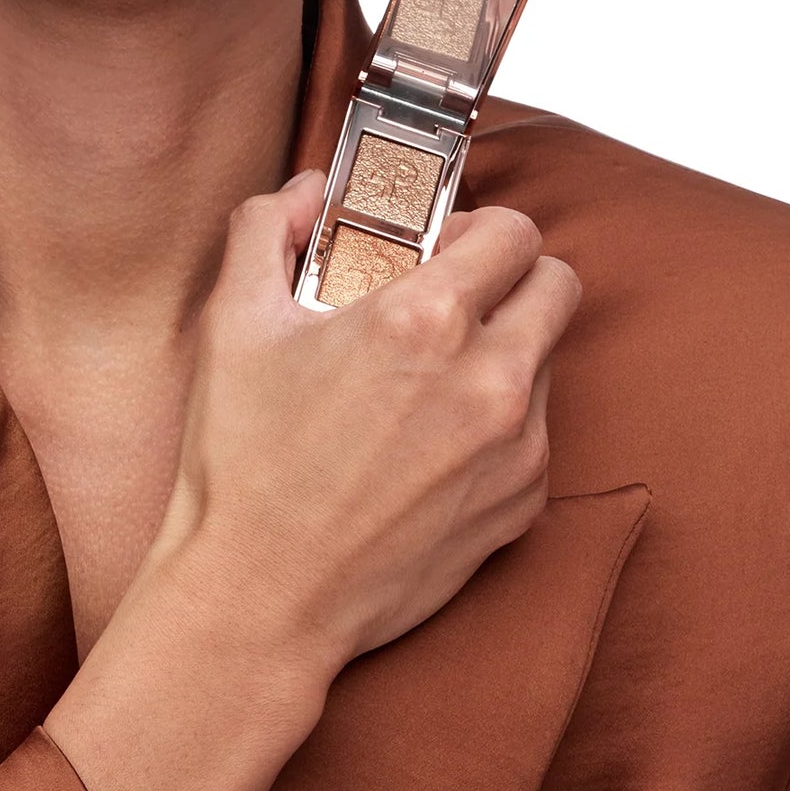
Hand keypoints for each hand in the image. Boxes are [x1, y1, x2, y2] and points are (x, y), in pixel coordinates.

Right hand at [148, 170, 581, 679]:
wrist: (261, 598)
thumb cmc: (244, 461)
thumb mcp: (232, 318)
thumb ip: (269, 225)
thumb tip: (311, 192)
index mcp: (425, 320)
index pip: (514, 231)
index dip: (476, 225)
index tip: (439, 244)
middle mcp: (488, 379)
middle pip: (557, 284)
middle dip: (513, 275)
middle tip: (453, 292)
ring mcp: (515, 449)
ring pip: (548, 359)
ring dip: (505, 347)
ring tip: (430, 372)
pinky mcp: (521, 506)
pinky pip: (536, 431)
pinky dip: (498, 419)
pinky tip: (430, 437)